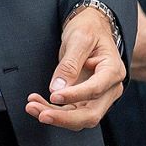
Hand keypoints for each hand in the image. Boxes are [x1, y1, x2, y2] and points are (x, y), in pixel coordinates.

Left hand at [25, 6, 125, 129]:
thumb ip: (70, 64)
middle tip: (40, 113)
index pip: (95, 90)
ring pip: (79, 117)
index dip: (74, 95)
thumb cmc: (89, 30)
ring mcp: (98, 97)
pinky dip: (54, 111)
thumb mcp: (79, 39)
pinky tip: (38, 104)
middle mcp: (110, 89)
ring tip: (32, 107)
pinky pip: (71, 112)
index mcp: (113, 71)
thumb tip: (58, 88)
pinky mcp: (85, 99)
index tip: (54, 96)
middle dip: (64, 117)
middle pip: (91, 114)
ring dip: (55, 116)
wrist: (91, 28)